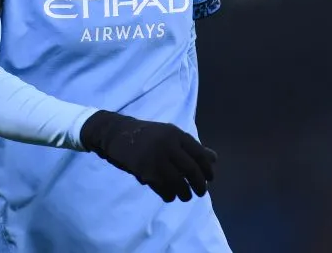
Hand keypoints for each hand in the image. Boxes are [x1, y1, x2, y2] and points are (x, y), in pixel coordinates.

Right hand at [80, 110, 216, 201]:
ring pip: (178, 182)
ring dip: (184, 193)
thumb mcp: (170, 136)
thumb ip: (191, 147)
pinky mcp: (144, 171)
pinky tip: (170, 196)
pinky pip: (162, 188)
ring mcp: (156, 158)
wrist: (117, 134)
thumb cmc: (147, 136)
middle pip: (191, 170)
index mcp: (176, 134)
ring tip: (185, 196)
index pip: (199, 154)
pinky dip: (169, 195)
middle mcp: (168, 145)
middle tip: (201, 192)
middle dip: (199, 184)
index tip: (210, 179)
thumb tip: (214, 159)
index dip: (207, 169)